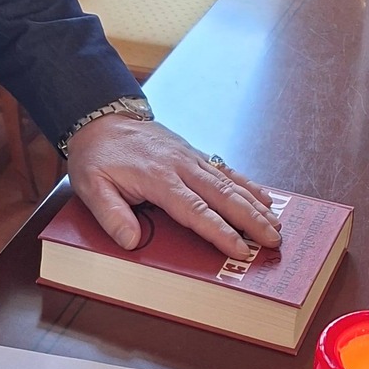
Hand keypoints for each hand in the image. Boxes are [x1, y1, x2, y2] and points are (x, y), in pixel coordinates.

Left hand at [67, 115, 280, 258]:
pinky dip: (248, 184)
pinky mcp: (194, 154)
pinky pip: (226, 170)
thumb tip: (131, 241)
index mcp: (158, 178)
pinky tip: (265, 198)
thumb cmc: (97, 156)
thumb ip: (111, 214)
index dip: (219, 231)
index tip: (240, 250)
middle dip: (251, 221)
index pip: (194, 211)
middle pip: (223, 198)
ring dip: (255, 206)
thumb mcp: (91, 186)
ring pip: (230, 184)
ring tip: (277, 225)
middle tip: (273, 242)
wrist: (103, 118)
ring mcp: (191, 158)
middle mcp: (181, 167)